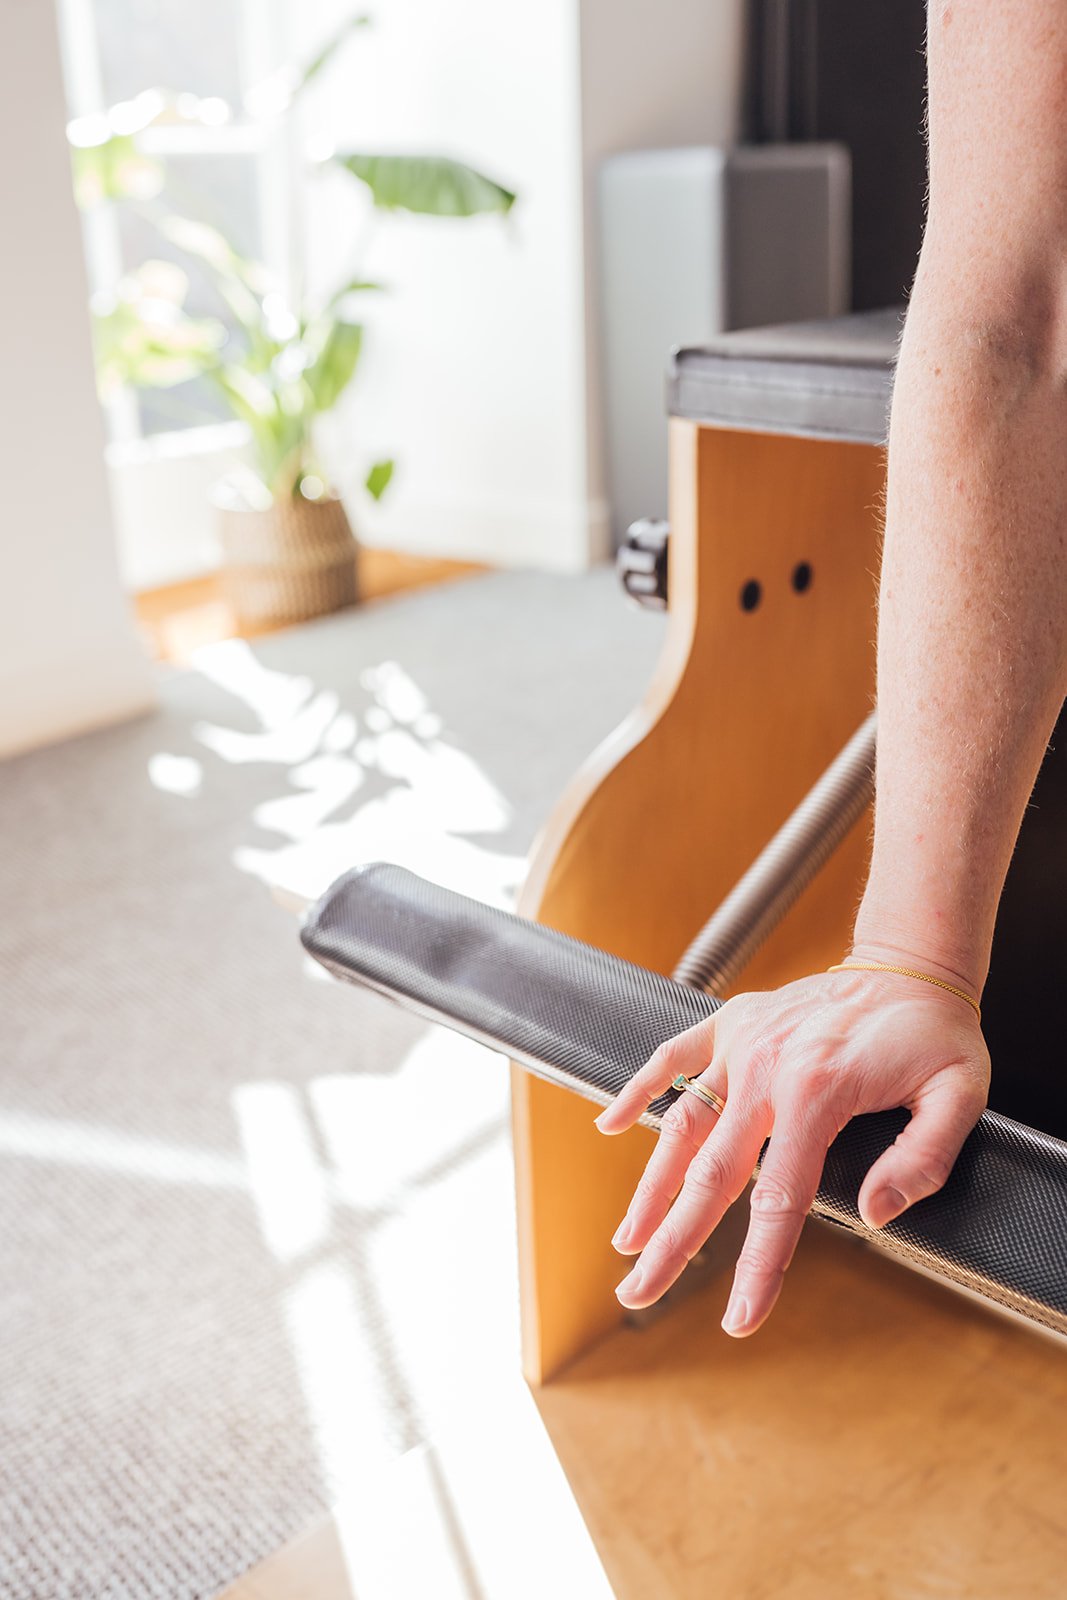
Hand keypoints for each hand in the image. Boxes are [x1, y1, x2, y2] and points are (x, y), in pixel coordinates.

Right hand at [593, 961, 989, 1337]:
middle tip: (638, 1291)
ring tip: (627, 1238)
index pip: (778, 1199)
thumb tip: (874, 1215)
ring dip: (649, 1186)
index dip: (759, 1266)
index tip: (740, 1319)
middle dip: (671, 1241)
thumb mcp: (960, 1096)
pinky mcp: (732, 1022)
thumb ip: (922, 1159)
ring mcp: (742, 1042)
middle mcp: (766, 1068)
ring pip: (681, 1124)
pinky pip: (672, 1055)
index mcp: (817, 1092)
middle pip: (709, 1173)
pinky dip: (640, 1089)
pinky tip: (611, 1125)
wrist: (911, 963)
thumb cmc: (935, 1033)